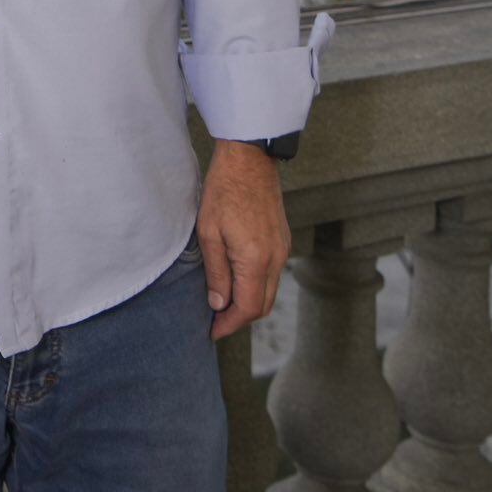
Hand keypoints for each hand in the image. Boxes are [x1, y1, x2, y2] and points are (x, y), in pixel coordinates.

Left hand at [198, 141, 289, 341]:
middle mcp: (276, 259)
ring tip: (223, 305)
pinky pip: (272, 275)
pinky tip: (237, 282)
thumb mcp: (209, 233)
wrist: (249, 160)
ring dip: (249, 303)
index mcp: (256, 259)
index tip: (213, 332)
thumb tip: (219, 304)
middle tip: (215, 322)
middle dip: (240, 319)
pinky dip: (256, 286)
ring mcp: (282, 250)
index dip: (230, 324)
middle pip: (263, 306)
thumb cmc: (224, 191)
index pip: (248, 308)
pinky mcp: (282, 241)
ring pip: (269, 292)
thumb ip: (216, 272)